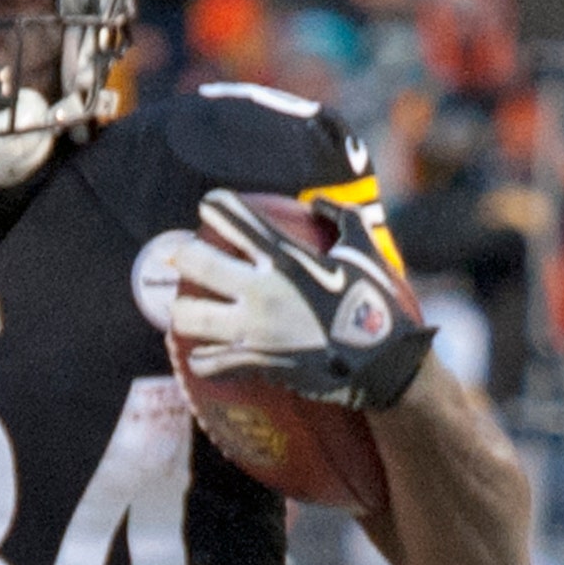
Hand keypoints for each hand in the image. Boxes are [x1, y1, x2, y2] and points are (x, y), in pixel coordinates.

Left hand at [145, 189, 432, 409]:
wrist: (382, 363)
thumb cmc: (375, 304)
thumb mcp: (364, 251)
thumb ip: (342, 218)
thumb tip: (318, 201)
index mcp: (286, 258)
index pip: (234, 220)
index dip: (216, 207)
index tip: (210, 206)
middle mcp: (262, 290)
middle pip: (195, 262)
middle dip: (183, 256)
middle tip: (182, 258)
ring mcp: (253, 329)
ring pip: (187, 315)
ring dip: (184, 310)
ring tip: (189, 309)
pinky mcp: (252, 362)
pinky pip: (204, 362)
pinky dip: (201, 359)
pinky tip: (205, 355)